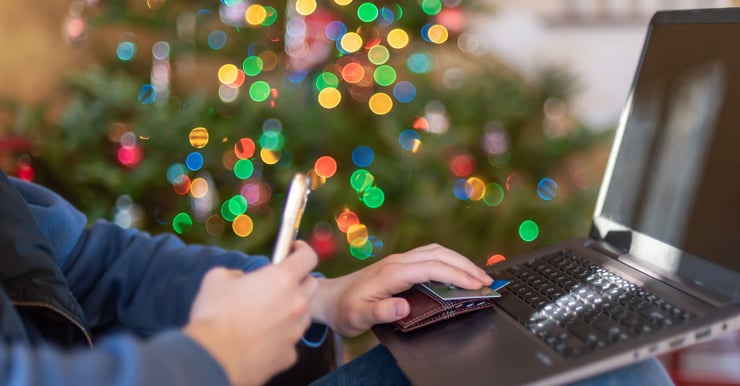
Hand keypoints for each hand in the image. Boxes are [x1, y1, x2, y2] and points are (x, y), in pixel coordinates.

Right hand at [183, 240, 317, 385]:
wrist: (213, 360)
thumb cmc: (214, 315)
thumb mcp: (217, 278)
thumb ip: (237, 273)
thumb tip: (241, 279)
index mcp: (282, 279)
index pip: (308, 256)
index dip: (302, 250)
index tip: (294, 249)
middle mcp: (296, 303)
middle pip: (311, 284)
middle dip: (298, 280)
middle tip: (278, 283)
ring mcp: (295, 330)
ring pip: (303, 313)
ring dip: (292, 309)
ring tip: (268, 313)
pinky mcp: (290, 354)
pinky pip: (290, 339)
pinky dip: (281, 336)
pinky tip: (262, 337)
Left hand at [310, 243, 492, 336]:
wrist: (329, 298)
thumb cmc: (345, 309)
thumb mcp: (359, 316)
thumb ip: (381, 311)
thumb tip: (404, 306)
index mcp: (391, 272)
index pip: (431, 268)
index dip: (455, 275)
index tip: (475, 284)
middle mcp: (397, 261)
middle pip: (438, 255)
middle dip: (465, 266)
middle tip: (487, 281)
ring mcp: (399, 260)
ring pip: (436, 252)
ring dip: (459, 260)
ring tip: (479, 275)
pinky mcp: (400, 264)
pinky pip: (430, 256)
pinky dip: (449, 260)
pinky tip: (457, 270)